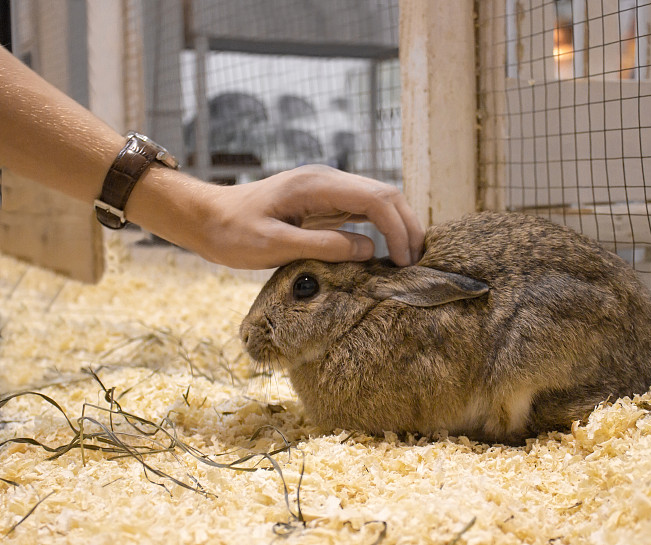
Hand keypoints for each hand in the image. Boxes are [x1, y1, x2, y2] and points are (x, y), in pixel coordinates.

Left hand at [188, 165, 424, 269]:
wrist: (207, 218)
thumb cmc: (233, 232)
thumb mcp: (274, 245)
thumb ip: (323, 245)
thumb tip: (369, 250)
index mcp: (317, 184)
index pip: (376, 198)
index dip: (397, 228)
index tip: (403, 261)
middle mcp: (328, 180)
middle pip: (385, 194)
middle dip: (407, 225)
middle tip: (416, 262)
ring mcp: (327, 189)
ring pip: (378, 201)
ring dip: (397, 226)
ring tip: (407, 259)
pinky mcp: (323, 202)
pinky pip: (362, 211)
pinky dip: (381, 228)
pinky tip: (385, 250)